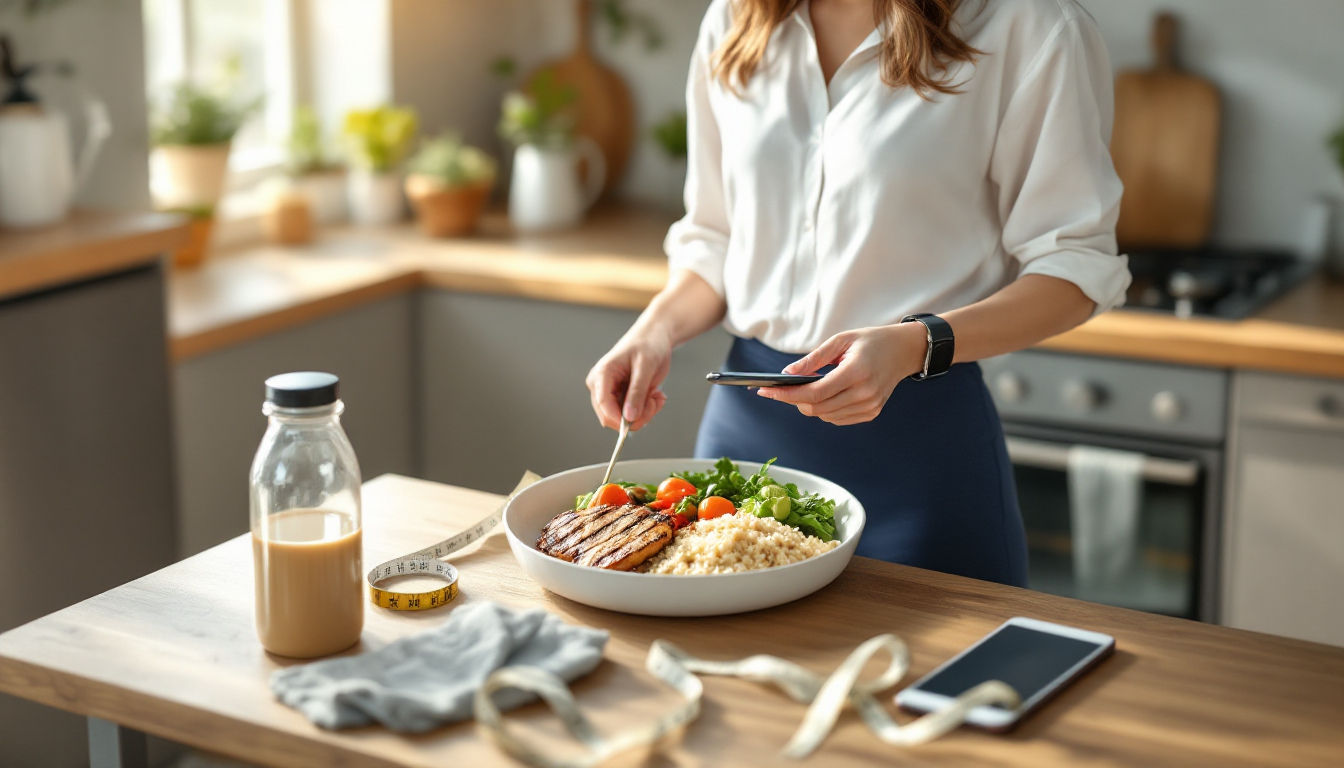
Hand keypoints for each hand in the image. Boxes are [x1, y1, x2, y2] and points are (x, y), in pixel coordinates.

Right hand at [586, 325, 671, 430]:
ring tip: (656, 397)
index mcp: (602, 374)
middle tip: (654, 403)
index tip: (637, 421)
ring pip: (623, 419)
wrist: (655, 337)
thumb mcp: (646, 366)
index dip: (618, 418)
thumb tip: (629, 417)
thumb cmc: (648, 344)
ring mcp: (611, 393)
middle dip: (636, 416)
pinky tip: (655, 397)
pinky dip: (646, 410)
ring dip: (644, 413)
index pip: (602, 404)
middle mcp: (601, 386)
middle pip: (610, 416)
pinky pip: (632, 414)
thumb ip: (637, 392)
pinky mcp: (621, 397)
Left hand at [757, 323, 926, 425]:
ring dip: (809, 405)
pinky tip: (824, 394)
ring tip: (805, 387)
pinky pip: (837, 418)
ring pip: (825, 416)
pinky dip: (824, 409)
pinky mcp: (871, 413)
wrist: (904, 351)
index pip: (815, 393)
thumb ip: (813, 358)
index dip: (787, 395)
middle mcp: (865, 393)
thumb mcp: (840, 340)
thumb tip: (786, 374)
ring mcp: (870, 406)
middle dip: (794, 401)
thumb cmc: (870, 341)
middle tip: (780, 389)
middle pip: (817, 408)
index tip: (766, 392)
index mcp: (857, 372)